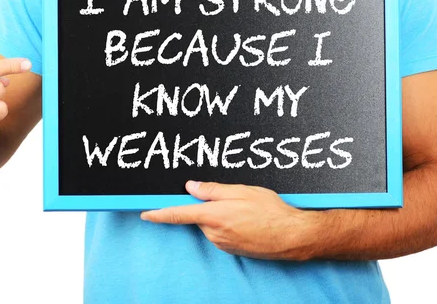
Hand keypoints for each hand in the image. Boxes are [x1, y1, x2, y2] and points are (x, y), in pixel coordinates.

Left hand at [141, 181, 322, 260]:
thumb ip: (213, 189)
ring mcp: (222, 243)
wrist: (292, 237)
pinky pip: (221, 233)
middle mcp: (214, 232)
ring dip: (220, 215)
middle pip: (198, 216)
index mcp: (213, 215)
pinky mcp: (231, 249)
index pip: (178, 214)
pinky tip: (248, 220)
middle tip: (232, 198)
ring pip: (211, 224)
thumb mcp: (242, 191)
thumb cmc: (270, 211)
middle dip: (208, 206)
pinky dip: (228, 224)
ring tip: (246, 210)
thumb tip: (191, 186)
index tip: (145, 213)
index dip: (159, 213)